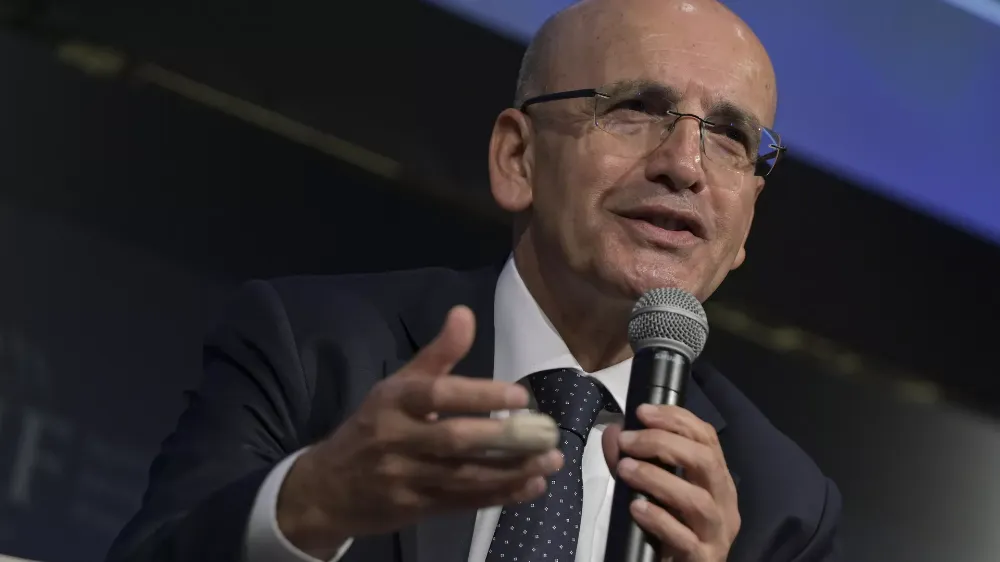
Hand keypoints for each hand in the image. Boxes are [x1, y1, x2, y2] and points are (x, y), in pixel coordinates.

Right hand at [277, 306, 562, 557]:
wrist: (327, 488)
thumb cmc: (373, 427)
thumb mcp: (397, 387)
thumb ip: (437, 354)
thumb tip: (465, 313)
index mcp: (392, 401)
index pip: (437, 395)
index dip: (479, 395)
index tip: (520, 396)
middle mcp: (395, 438)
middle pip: (453, 439)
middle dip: (504, 438)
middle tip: (546, 433)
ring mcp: (403, 478)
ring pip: (464, 476)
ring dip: (511, 471)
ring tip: (549, 461)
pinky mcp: (413, 510)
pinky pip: (462, 503)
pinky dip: (499, 495)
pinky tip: (531, 486)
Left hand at [603, 405, 739, 561]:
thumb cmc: (670, 530)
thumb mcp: (651, 491)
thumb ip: (632, 461)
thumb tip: (614, 432)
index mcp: (717, 480)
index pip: (706, 438)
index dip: (676, 419)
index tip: (642, 411)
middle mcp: (724, 502)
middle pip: (706, 461)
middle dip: (663, 443)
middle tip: (628, 441)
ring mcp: (717, 533)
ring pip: (697, 499)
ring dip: (657, 478)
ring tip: (625, 470)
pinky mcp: (704, 558)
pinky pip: (685, 538)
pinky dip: (659, 519)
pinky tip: (636, 508)